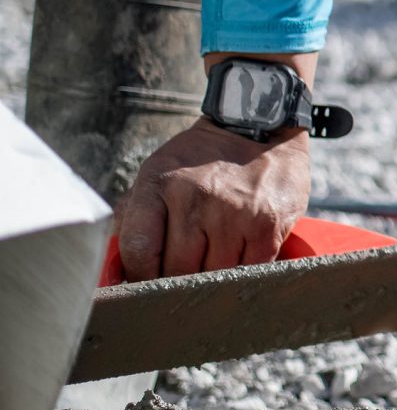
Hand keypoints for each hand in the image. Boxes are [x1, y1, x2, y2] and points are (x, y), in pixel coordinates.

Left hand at [118, 118, 310, 278]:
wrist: (260, 130)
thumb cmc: (203, 160)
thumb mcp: (159, 174)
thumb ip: (134, 219)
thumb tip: (116, 272)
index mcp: (160, 183)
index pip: (139, 251)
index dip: (140, 275)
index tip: (146, 280)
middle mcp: (197, 197)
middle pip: (177, 270)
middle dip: (178, 279)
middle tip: (184, 271)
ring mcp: (235, 213)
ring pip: (214, 275)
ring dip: (213, 276)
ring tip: (215, 259)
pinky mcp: (268, 226)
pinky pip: (249, 270)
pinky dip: (243, 271)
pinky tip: (241, 256)